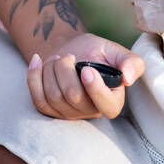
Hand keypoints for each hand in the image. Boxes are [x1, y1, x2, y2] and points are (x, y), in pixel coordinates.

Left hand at [26, 33, 144, 121]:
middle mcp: (91, 112)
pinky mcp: (50, 109)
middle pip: (72, 96)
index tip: (86, 68)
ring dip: (51, 69)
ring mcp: (69, 113)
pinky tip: (37, 60)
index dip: (95, 88)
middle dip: (65, 68)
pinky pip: (38, 99)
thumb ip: (130, 61)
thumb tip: (129, 77)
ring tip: (58, 59)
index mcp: (112, 100)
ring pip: (53, 96)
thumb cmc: (94, 52)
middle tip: (68, 56)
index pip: (106, 106)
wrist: (70, 50)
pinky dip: (33, 76)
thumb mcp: (114, 51)